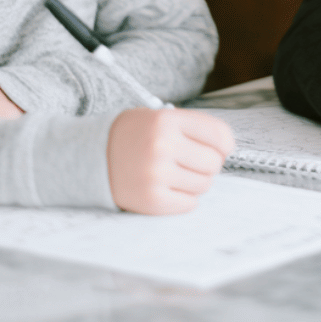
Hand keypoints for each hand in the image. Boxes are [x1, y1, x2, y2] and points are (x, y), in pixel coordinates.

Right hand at [107, 108, 235, 214]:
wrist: (94, 156)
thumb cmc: (134, 136)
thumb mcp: (159, 117)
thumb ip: (192, 128)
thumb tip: (226, 148)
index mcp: (167, 121)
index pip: (218, 134)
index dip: (225, 144)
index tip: (223, 148)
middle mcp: (163, 146)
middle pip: (213, 163)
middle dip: (208, 164)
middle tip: (193, 161)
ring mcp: (157, 175)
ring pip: (203, 185)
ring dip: (196, 181)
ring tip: (177, 173)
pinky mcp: (152, 200)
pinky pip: (189, 203)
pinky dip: (184, 197)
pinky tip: (169, 187)